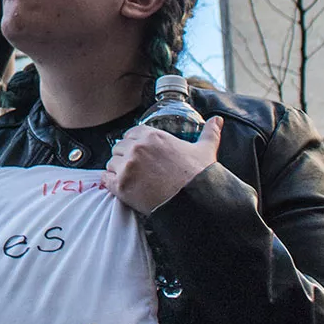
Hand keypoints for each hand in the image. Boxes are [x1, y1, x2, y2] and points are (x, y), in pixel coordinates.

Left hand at [102, 117, 222, 214]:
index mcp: (152, 136)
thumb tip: (217, 120)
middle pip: (119, 148)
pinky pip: (106, 179)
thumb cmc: (199, 176)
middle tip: (137, 169)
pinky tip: (122, 187)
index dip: (135, 144)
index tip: (141, 153)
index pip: (131, 133)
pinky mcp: (121, 186)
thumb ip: (209, 132)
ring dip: (118, 170)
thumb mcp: (205, 150)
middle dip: (126, 157)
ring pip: (111, 163)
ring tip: (132, 180)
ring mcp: (127, 166)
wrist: (195, 203)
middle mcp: (137, 148)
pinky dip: (111, 183)